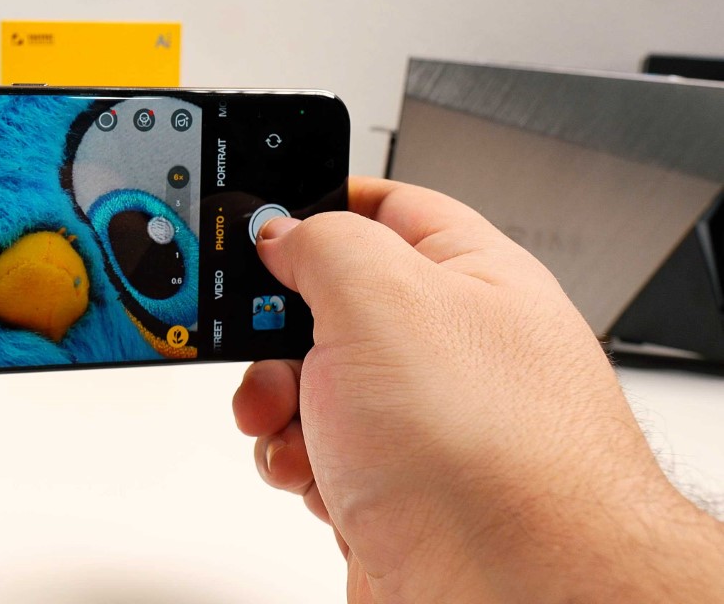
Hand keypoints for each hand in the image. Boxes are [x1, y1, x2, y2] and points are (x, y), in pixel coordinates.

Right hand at [233, 177, 723, 602]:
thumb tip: (284, 230)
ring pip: (312, 384)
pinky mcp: (388, 483)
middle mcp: (448, 345)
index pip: (387, 206)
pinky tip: (309, 472)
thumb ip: (323, 242)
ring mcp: (418, 420)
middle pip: (330, 303)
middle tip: (257, 340)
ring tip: (286, 421)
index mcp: (469, 275)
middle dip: (275, 326)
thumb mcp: (381, 300)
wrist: (510, 590)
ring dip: (277, 401)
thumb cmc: (490, 454)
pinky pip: (315, 449)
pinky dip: (294, 458)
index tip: (262, 219)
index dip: (320, 203)